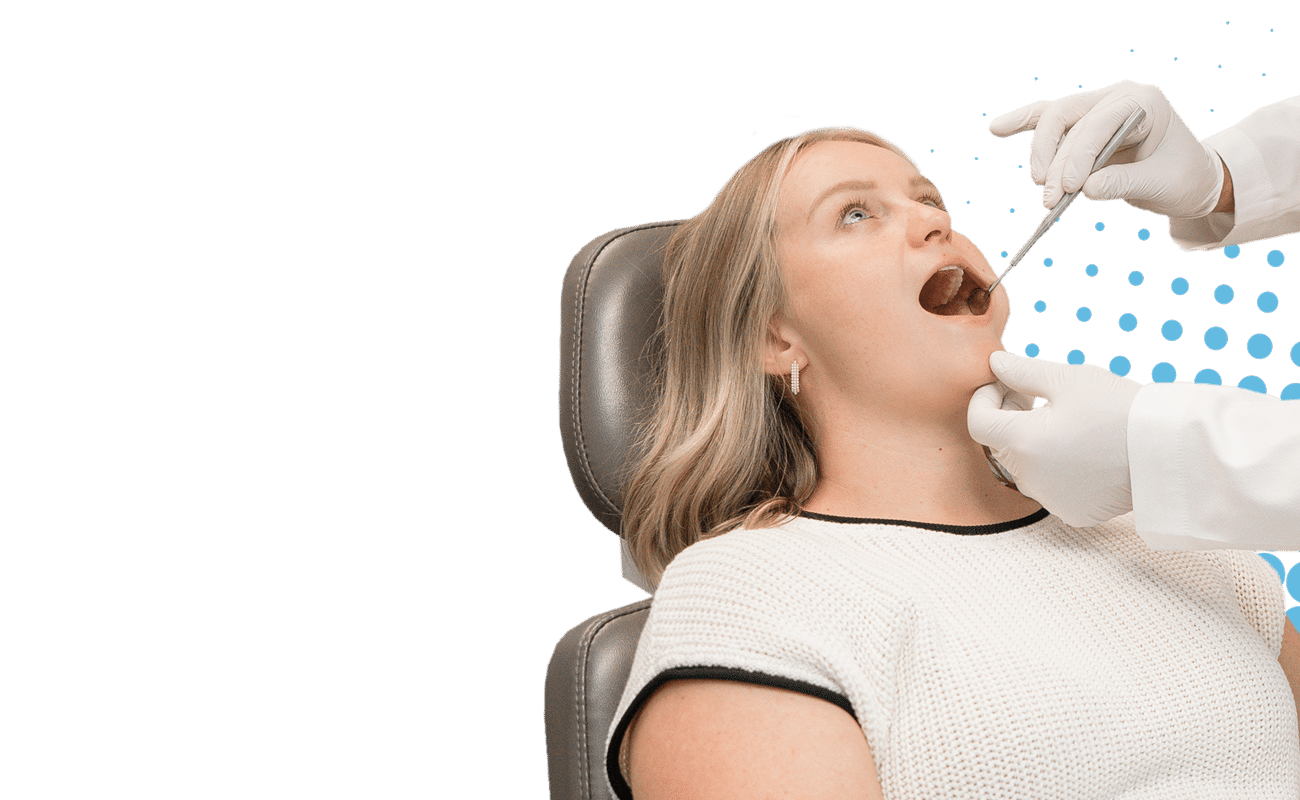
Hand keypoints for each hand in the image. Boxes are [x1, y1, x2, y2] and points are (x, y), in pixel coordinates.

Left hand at [967, 352, 1141, 526]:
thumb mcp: (1070, 379)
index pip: (978, 422)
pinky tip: (1081, 449)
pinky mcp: (1072, 512)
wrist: (1170, 453)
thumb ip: (1024, 371)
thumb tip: (995, 363)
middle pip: (999, 444)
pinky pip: (1049, 487)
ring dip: (1030, 443)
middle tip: (1033, 396)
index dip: (985, 398)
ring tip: (1063, 422)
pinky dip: (1054, 468)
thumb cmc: (1120, 409)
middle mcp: (1029, 478)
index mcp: (1022, 443)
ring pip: (1023, 467)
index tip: (1005, 383)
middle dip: (1007, 416)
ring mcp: (1050, 499)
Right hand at [988, 79, 1224, 218]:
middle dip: (1055, 159)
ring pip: (1055, 119)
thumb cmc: (1182, 178)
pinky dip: (1024, 124)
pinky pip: (1048, 120)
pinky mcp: (1083, 124)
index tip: (1067, 188)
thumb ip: (1124, 184)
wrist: (1190, 179)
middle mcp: (1118, 98)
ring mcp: (1098, 107)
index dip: (1079, 154)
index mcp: (1144, 102)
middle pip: (1069, 117)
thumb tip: (1086, 191)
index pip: (1100, 121)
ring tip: (1038, 183)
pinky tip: (997, 129)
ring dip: (1041, 152)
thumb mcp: (1161, 184)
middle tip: (1049, 198)